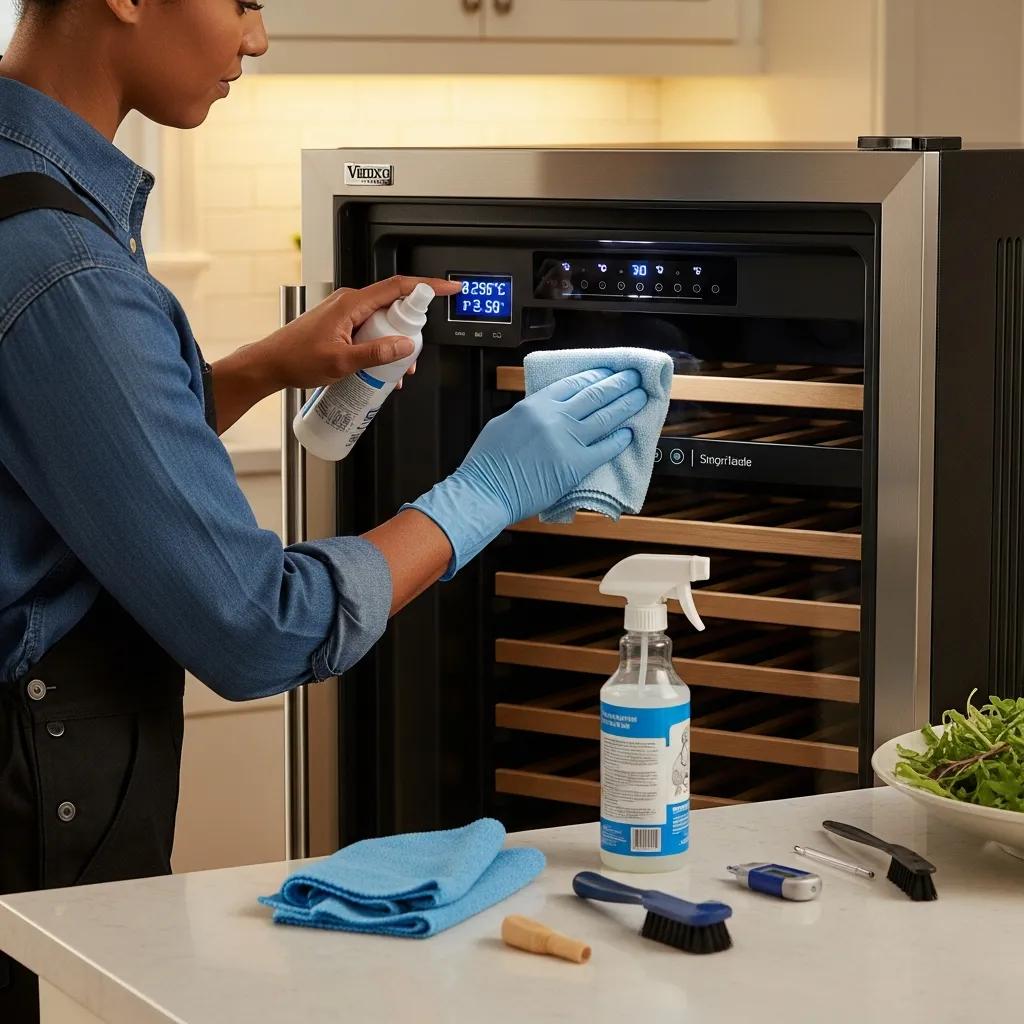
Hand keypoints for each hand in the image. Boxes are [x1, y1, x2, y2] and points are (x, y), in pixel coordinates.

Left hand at [255, 275, 461, 390]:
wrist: (271, 364)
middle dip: (411, 329)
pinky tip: (379, 368)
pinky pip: (371, 329)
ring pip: (383, 321)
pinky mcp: (342, 324)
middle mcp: (350, 302)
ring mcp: (346, 312)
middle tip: (412, 354)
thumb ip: (376, 354)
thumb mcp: (341, 362)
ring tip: (393, 369)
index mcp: (351, 302)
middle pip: (394, 306)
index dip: (427, 286)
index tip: (448, 289)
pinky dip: (381, 345)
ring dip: (394, 343)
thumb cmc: (296, 359)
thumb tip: (404, 346)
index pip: (398, 287)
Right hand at [407, 368, 647, 575]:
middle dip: (618, 384)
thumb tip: (546, 409)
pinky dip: (619, 440)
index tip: (607, 372)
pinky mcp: (575, 466)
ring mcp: (567, 441)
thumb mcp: (504, 423)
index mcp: (535, 405)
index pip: (573, 383)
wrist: (485, 491)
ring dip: (626, 405)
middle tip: (634, 378)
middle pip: (595, 394)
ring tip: (640, 397)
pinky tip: (629, 433)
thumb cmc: (487, 463)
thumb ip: (529, 413)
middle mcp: (554, 418)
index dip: (595, 376)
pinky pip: (605, 449)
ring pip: (605, 417)